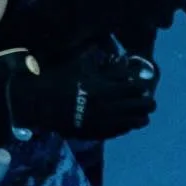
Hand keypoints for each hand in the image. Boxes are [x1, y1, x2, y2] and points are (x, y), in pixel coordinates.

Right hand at [0, 48, 157, 138]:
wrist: (37, 103)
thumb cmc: (56, 79)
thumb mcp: (78, 64)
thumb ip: (98, 59)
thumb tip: (113, 52)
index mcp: (104, 89)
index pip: (134, 89)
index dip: (141, 87)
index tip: (142, 86)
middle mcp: (107, 107)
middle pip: (139, 107)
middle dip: (146, 103)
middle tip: (149, 102)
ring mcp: (102, 122)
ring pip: (133, 122)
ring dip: (139, 117)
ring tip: (142, 116)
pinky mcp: (95, 133)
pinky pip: (119, 132)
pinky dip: (126, 127)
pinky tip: (128, 124)